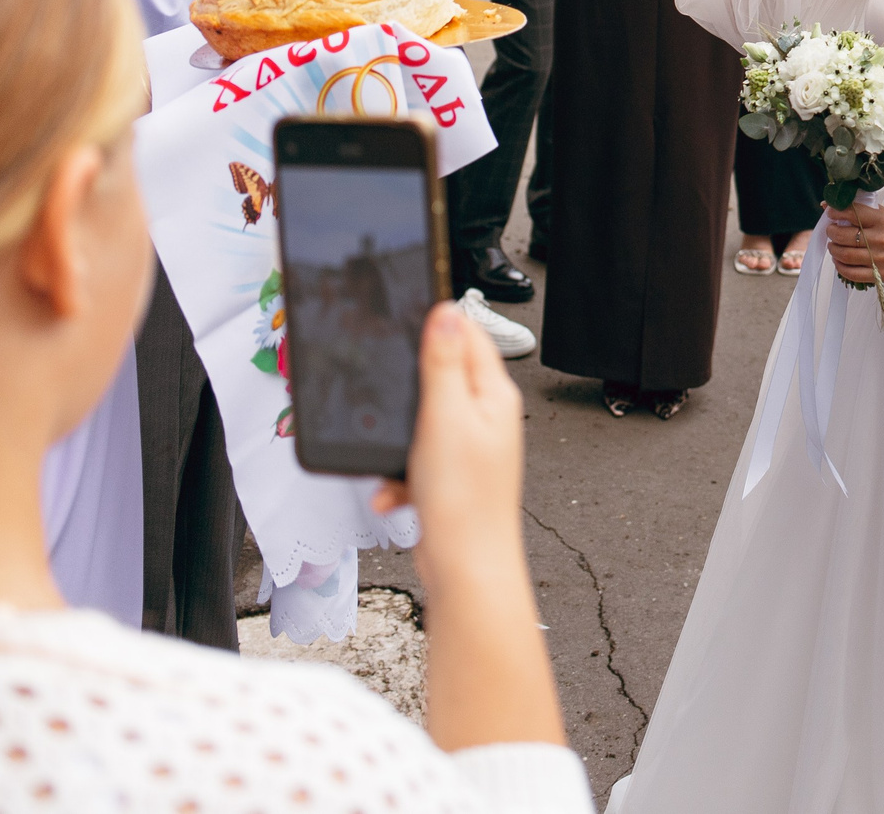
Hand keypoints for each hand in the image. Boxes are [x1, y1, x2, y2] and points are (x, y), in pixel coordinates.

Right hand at [372, 302, 524, 563]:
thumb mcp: (446, 418)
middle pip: (442, 377)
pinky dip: (399, 475)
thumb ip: (445, 364)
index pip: (471, 336)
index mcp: (495, 396)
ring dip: (399, 440)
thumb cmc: (464, 500)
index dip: (438, 323)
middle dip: (409, 388)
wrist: (466, 570)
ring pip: (422, 422)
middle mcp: (488, 418)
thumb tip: (447, 313)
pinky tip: (393, 493)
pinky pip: (415, 461)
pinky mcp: (451, 477)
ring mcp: (470, 449)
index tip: (404, 319)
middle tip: (388, 394)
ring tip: (394, 461)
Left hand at [824, 200, 883, 283]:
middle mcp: (881, 238)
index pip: (852, 213)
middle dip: (831, 232)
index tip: (830, 213)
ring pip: (845, 255)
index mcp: (882, 220)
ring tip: (834, 246)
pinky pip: (852, 273)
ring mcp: (881, 258)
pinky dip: (840, 267)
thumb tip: (826, 205)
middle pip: (844, 236)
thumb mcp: (883, 214)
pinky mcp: (881, 274)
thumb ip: (858, 209)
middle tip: (831, 231)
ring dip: (833, 250)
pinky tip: (839, 261)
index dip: (835, 212)